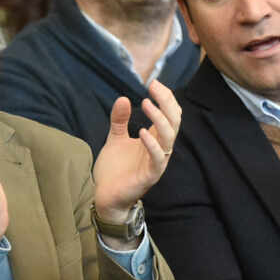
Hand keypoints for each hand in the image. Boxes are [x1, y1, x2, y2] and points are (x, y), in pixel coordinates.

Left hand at [92, 80, 180, 220]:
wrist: (105, 196)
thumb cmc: (114, 169)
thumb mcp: (115, 138)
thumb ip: (120, 120)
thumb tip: (123, 98)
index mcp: (155, 139)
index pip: (170, 115)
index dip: (165, 98)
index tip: (154, 83)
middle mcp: (160, 149)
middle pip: (173, 122)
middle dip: (166, 103)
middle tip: (153, 87)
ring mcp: (157, 162)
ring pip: (169, 138)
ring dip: (160, 119)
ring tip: (147, 103)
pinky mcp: (150, 176)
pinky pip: (158, 159)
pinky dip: (153, 145)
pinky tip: (143, 132)